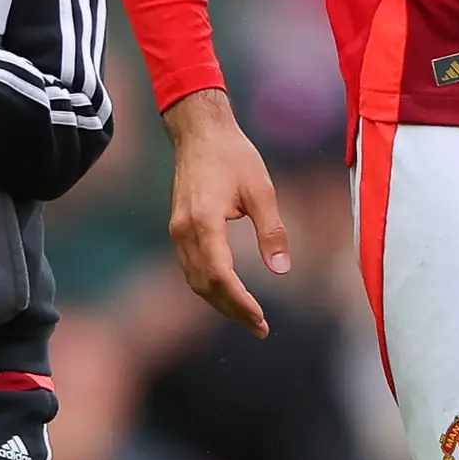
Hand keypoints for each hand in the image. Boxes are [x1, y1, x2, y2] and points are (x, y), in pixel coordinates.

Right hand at [164, 87, 289, 338]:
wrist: (200, 131)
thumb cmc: (234, 156)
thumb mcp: (262, 190)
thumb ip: (271, 231)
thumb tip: (281, 270)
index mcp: (204, 221)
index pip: (220, 275)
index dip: (240, 302)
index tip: (261, 319)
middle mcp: (184, 231)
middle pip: (204, 285)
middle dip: (232, 310)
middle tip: (260, 328)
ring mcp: (177, 230)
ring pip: (194, 280)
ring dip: (219, 302)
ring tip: (249, 317)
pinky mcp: (178, 228)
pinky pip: (191, 268)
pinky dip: (209, 286)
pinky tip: (230, 293)